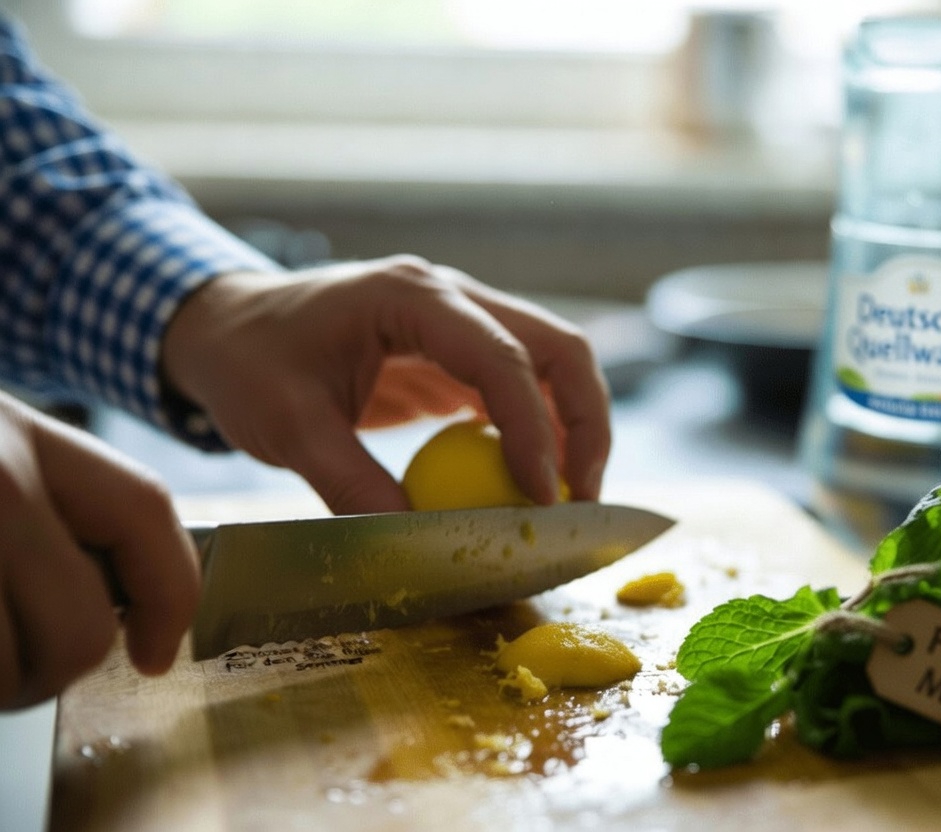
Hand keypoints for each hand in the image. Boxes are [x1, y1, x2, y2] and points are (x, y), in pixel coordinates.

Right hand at [0, 392, 199, 709]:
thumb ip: (63, 507)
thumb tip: (131, 613)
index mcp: (27, 438)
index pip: (145, 512)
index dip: (172, 595)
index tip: (159, 653)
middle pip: (84, 625)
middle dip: (62, 665)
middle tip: (28, 664)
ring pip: (17, 668)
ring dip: (6, 678)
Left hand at [161, 256, 611, 514]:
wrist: (223, 326)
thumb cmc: (247, 363)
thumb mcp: (287, 427)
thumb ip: (352, 485)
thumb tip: (417, 547)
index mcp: (410, 296)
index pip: (501, 356)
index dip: (532, 429)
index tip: (539, 497)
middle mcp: (450, 296)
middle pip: (558, 346)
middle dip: (584, 423)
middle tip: (579, 500)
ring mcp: (460, 318)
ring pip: (554, 362)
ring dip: (573, 427)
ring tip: (566, 498)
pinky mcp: (457, 350)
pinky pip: (520, 385)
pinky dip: (538, 431)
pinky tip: (529, 481)